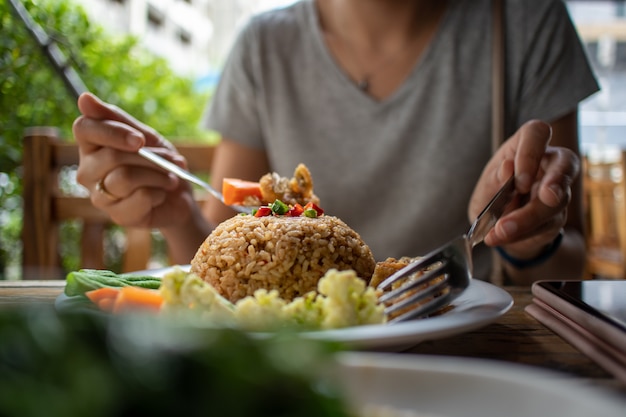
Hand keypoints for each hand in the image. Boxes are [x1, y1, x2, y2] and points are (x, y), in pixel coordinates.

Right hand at [72, 92, 195, 228]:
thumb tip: (83, 98)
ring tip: (170, 178)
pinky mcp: (117, 216)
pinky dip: (159, 193)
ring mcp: (100, 196)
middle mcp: (87, 171)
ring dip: (158, 175)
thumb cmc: (159, 164)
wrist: (180, 197)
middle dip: (151, 157)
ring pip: (125, 177)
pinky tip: (160, 195)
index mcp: (91, 146)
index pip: (83, 128)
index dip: (114, 132)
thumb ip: (116, 119)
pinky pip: (140, 198)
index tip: (141, 139)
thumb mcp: (145, 137)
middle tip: (172, 160)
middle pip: (111, 156)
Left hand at [469, 119, 580, 258]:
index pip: (537, 133)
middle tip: (545, 197)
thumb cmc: (491, 196)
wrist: (497, 227)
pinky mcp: (558, 215)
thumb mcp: (485, 188)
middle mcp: (548, 163)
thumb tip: (508, 167)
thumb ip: (495, 179)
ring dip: (530, 217)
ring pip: (558, 200)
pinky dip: (524, 232)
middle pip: (565, 163)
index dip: (531, 153)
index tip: (519, 179)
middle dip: (556, 181)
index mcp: (525, 146)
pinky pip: (548, 223)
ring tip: (502, 230)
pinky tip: (504, 236)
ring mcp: (558, 189)